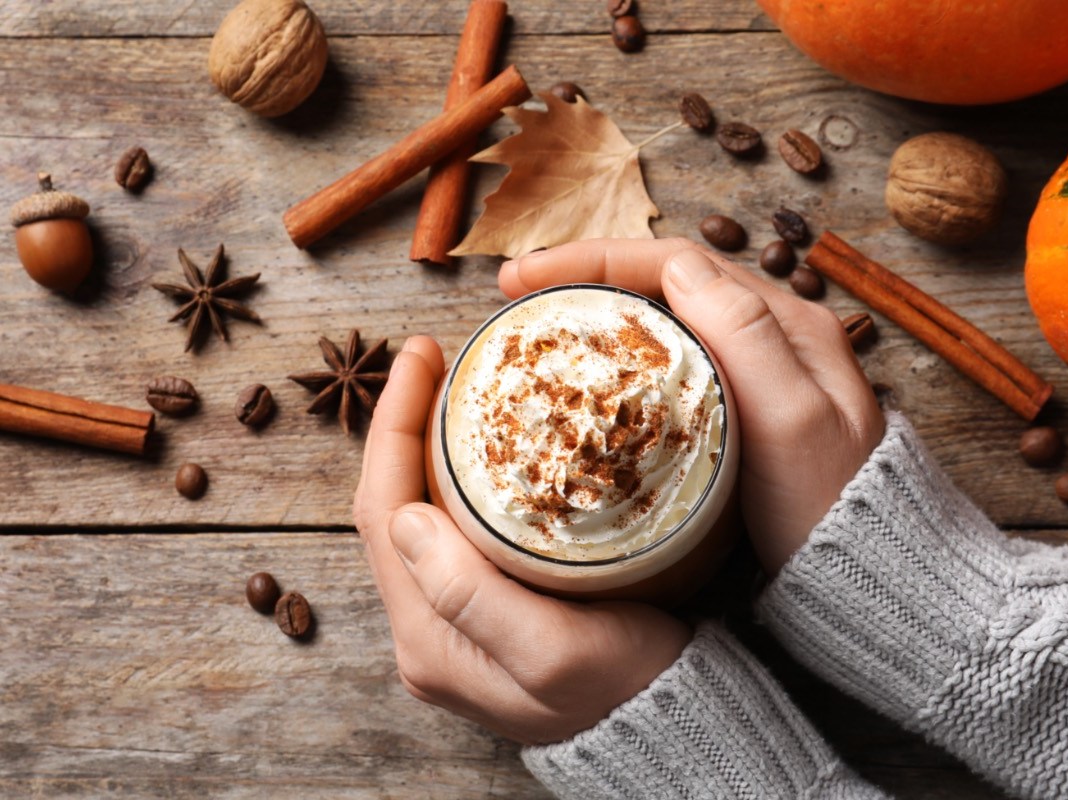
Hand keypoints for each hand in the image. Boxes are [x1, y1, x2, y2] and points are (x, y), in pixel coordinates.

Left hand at [353, 336, 690, 744]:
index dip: (393, 425)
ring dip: (424, 445)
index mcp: (429, 635)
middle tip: (433, 356)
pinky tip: (483, 443)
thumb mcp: (554, 653)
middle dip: (402, 424)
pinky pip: (452, 527)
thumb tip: (405, 518)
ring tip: (452, 387)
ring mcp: (453, 621)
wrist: (667, 726)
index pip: (383, 510)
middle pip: (391, 505)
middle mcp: (427, 629)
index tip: (420, 355)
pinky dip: (457, 473)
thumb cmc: (624, 689)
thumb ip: (472, 596)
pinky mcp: (486, 610)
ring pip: (419, 513)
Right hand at [498, 238, 884, 574]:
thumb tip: (680, 265)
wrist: (865, 578)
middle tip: (512, 290)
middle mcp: (769, 336)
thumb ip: (747, 339)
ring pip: (661, 320)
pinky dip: (617, 356)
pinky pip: (667, 364)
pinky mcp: (735, 413)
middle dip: (584, 274)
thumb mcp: (796, 422)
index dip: (593, 258)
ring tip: (534, 320)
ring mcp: (752, 373)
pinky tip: (583, 374)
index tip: (524, 277)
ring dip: (596, 308)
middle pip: (662, 281)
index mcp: (785, 322)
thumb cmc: (831, 510)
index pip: (674, 263)